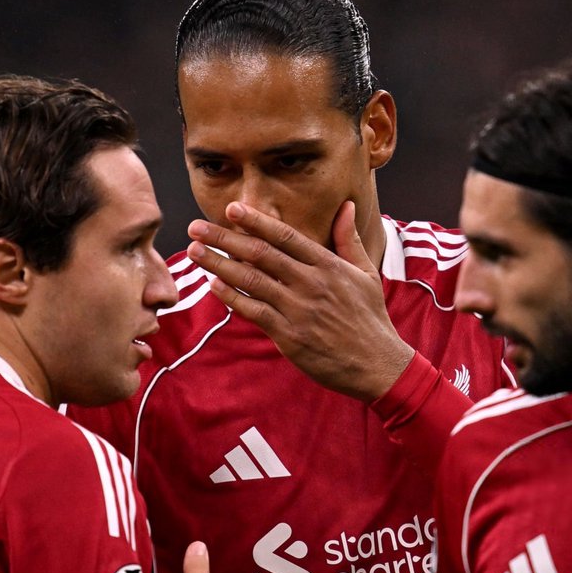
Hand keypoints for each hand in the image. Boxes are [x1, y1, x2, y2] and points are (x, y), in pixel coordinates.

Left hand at [186, 200, 414, 401]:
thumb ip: (349, 240)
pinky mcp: (289, 336)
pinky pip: (254, 312)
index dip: (256, 221)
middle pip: (260, 253)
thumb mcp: (365, 274)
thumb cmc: (370, 319)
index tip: (231, 209)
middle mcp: (311, 283)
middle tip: (196, 227)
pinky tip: (213, 286)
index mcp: (328, 265)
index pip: (285, 236)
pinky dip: (232, 298)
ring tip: (194, 251)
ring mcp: (298, 310)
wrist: (377, 366)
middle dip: (224, 238)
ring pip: (251, 280)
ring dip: (219, 264)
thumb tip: (346, 206)